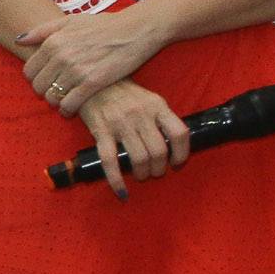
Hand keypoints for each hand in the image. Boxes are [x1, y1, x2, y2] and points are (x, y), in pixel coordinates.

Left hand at [19, 4, 170, 116]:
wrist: (134, 31)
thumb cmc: (104, 25)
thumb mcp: (70, 21)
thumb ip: (43, 30)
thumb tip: (19, 39)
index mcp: (53, 41)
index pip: (29, 71)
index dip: (35, 79)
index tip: (45, 80)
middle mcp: (61, 56)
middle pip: (39, 86)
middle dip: (45, 92)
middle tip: (55, 92)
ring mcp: (76, 71)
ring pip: (53, 97)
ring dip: (57, 102)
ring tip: (64, 100)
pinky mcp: (92, 83)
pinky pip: (70, 105)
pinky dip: (68, 110)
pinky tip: (72, 109)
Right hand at [71, 79, 190, 199]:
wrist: (92, 81)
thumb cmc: (124, 93)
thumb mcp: (149, 99)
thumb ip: (161, 118)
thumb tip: (174, 145)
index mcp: (157, 105)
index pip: (179, 133)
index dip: (182, 153)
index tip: (177, 162)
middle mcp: (141, 115)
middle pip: (159, 151)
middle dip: (159, 168)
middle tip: (155, 171)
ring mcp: (120, 124)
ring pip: (140, 158)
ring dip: (143, 174)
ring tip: (141, 175)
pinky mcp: (101, 132)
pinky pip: (110, 162)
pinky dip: (117, 180)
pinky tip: (122, 192)